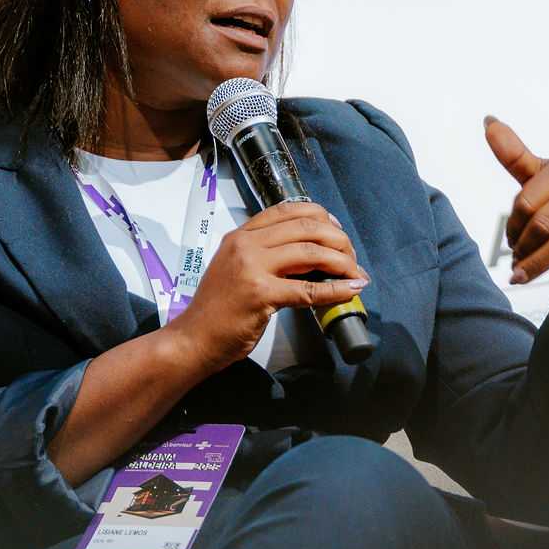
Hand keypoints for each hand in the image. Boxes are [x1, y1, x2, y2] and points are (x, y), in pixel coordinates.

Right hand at [165, 202, 368, 374]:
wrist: (193, 339)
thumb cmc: (216, 310)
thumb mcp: (236, 269)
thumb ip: (265, 257)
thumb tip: (311, 257)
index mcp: (241, 235)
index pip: (288, 209)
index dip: (320, 216)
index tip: (336, 230)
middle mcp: (245, 245)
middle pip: (306, 227)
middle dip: (338, 239)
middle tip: (351, 257)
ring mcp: (251, 268)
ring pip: (311, 252)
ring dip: (342, 262)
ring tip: (356, 274)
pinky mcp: (260, 294)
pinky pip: (308, 289)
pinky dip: (335, 289)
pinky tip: (350, 290)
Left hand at [484, 116, 548, 286]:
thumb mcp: (544, 177)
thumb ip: (515, 156)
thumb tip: (488, 120)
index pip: (525, 203)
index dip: (512, 227)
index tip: (511, 241)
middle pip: (543, 224)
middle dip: (523, 248)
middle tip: (515, 263)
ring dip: (538, 264)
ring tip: (521, 277)